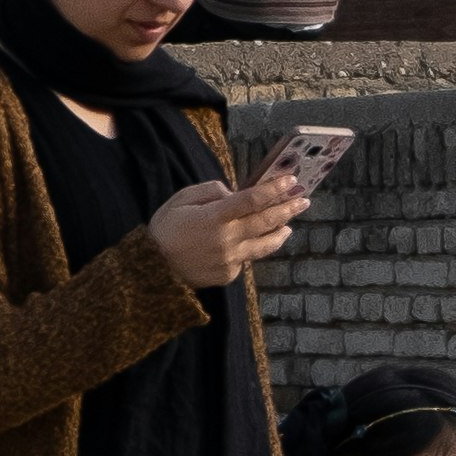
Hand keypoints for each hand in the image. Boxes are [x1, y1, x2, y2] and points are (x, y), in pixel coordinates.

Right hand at [148, 168, 304, 290]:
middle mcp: (227, 239)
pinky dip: (250, 249)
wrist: (153, 268)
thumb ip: (211, 192)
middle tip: (303, 200)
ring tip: (289, 226)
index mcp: (215, 216)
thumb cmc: (166, 228)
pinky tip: (249, 243)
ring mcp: (230, 259)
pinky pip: (246, 259)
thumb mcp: (182, 199)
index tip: (291, 181)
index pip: (253, 199)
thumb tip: (234, 193)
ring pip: (265, 245)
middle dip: (287, 208)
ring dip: (280, 233)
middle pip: (266, 221)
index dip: (274, 189)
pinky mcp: (229, 274)